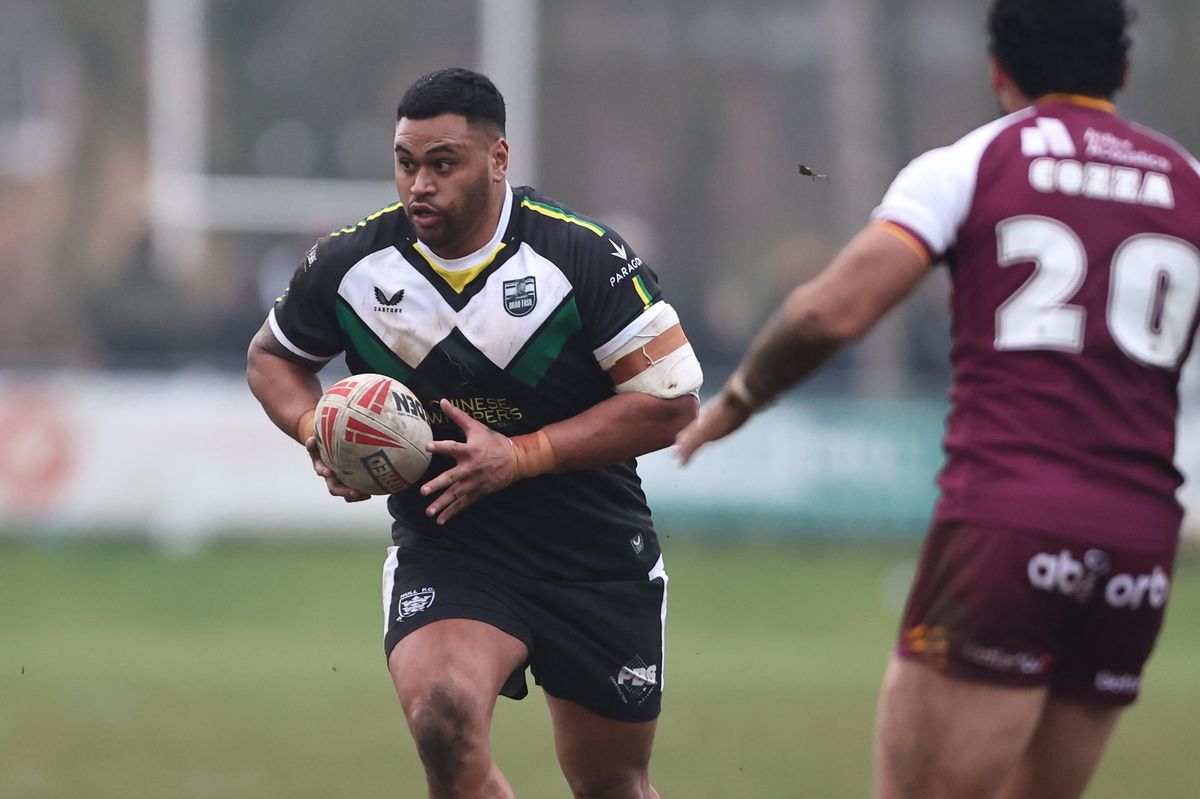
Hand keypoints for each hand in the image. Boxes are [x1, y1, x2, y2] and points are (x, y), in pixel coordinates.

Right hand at [305, 435, 370, 502]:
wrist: (326, 451)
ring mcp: (340, 482)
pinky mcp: (348, 484)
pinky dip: (361, 495)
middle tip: (355, 492)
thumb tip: (311, 440)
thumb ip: (312, 443)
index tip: (328, 472)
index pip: (321, 471)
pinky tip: (369, 493)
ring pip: (344, 495)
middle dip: (344, 491)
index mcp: (321, 467)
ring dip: (354, 496)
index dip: (323, 471)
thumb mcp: (315, 443)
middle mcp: (330, 477)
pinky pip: (353, 494)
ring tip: (365, 494)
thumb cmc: (323, 446)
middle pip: (334, 488)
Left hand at [420, 399, 517, 523]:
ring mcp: (473, 483)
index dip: (440, 446)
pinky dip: (452, 512)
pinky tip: (440, 520)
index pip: (452, 447)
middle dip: (438, 485)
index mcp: (469, 451)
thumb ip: (458, 416)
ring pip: (455, 495)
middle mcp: (469, 468)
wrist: (515, 460)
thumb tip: (442, 401)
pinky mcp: (477, 492)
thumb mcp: (477, 427)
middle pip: (451, 478)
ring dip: (442, 504)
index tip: (427, 446)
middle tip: (424, 490)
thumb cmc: (493, 442)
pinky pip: (463, 504)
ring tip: (429, 512)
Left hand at [674, 392, 753, 465]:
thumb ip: (746, 402)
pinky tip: (681, 463)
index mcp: (715, 412)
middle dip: (686, 438)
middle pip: (693, 431)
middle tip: (676, 444)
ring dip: (684, 450)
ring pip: (690, 441)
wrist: (740, 397)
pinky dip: (686, 455)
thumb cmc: (744, 396)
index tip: (687, 433)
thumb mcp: (743, 400)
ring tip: (677, 458)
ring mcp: (705, 427)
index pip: (702, 422)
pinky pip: (692, 447)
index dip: (694, 429)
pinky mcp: (704, 434)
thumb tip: (759, 399)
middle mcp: (707, 420)